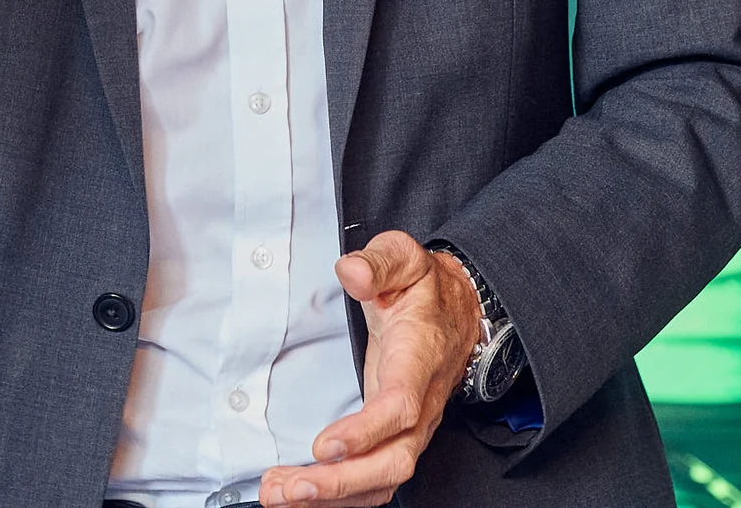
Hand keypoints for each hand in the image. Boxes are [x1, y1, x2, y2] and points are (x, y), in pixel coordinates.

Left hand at [255, 233, 480, 504]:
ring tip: (281, 496)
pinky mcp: (396, 437)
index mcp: (418, 360)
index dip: (365, 432)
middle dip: (341, 482)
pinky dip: (339, 496)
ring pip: (382, 479)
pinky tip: (299, 496)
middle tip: (290, 488)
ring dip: (333, 496)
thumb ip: (379, 262)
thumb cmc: (425, 289)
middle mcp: (420, 403)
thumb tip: (352, 271)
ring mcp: (411, 427)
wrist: (460, 311)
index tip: (323, 445)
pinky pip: (375, 480)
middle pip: (392, 461)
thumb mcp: (405, 257)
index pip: (400, 406)